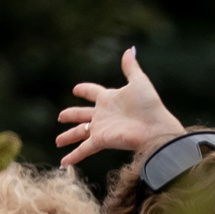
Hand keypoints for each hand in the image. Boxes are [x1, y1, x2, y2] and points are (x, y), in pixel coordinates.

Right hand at [56, 48, 186, 167]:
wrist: (156, 128)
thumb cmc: (150, 105)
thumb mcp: (139, 81)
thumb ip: (131, 67)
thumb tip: (129, 50)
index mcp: (110, 99)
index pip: (93, 92)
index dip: (84, 90)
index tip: (76, 89)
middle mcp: (104, 114)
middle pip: (82, 114)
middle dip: (71, 115)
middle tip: (60, 117)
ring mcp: (101, 128)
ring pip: (79, 133)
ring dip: (68, 137)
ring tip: (57, 141)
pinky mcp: (101, 140)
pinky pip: (83, 149)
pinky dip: (73, 157)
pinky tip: (63, 163)